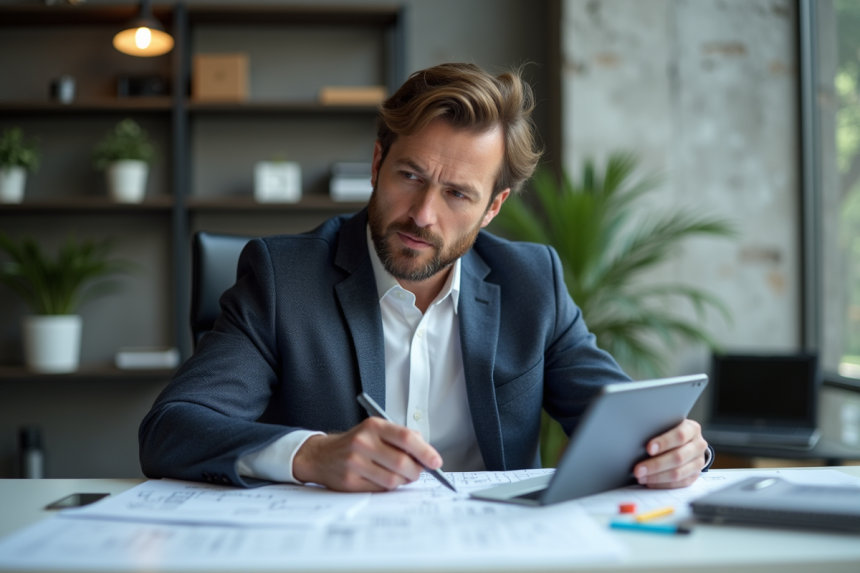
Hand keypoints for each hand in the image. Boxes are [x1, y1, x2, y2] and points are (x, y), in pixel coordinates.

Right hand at [292, 417, 442, 491]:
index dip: (425, 451)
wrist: (321, 455)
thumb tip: (425, 451)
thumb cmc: (355, 443)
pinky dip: (387, 487)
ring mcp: (355, 462)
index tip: (436, 462)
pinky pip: (380, 489)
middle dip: (415, 471)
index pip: (406, 438)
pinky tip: (382, 479)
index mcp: (373, 426)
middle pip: (402, 463)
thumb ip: (400, 436)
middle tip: (416, 471)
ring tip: (398, 475)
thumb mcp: (375, 430)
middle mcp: (363, 442)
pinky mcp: (350, 481)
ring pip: (393, 480)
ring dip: (402, 481)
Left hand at [633, 419, 707, 488]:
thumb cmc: (670, 431)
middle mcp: (698, 445)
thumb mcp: (667, 425)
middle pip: (678, 457)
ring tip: (641, 477)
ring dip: (656, 477)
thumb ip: (657, 429)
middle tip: (638, 469)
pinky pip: (679, 483)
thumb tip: (636, 438)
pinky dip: (662, 484)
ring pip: (678, 473)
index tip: (648, 448)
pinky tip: (649, 482)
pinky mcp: (695, 475)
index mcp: (692, 429)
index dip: (664, 442)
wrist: (687, 441)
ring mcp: (698, 462)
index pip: (679, 435)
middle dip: (655, 465)